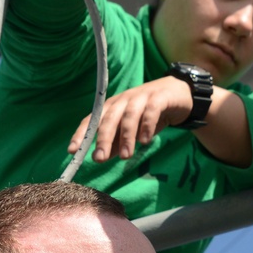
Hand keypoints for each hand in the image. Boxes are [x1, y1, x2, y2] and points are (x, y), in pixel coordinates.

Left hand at [69, 77, 195, 161]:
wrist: (179, 94)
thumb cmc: (150, 114)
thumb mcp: (132, 130)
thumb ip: (117, 142)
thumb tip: (100, 157)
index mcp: (112, 107)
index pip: (92, 120)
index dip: (81, 134)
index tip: (72, 151)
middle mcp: (123, 100)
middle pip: (109, 118)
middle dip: (103, 139)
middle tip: (99, 158)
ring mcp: (141, 98)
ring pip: (128, 116)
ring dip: (126, 136)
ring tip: (126, 156)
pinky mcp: (158, 98)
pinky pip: (150, 111)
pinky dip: (146, 126)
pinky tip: (145, 141)